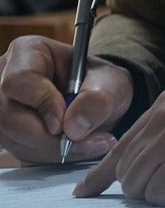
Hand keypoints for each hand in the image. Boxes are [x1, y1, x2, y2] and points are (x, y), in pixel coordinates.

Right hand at [0, 35, 129, 163]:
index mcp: (28, 52)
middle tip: (85, 143)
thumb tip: (74, 127)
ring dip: (51, 149)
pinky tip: (73, 148)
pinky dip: (48, 155)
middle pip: (9, 114)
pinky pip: (20, 150)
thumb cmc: (101, 82)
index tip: (65, 123)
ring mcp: (3, 104)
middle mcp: (5, 76)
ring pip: (13, 136)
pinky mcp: (7, 130)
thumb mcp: (111, 83)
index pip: (19, 80)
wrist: (100, 98)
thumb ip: (98, 99)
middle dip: (48, 138)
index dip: (42, 104)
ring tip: (87, 144)